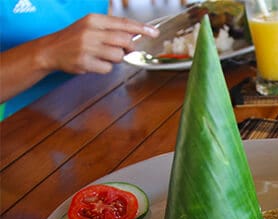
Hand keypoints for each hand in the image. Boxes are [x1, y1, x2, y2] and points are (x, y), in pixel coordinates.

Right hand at [39, 13, 158, 74]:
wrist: (50, 50)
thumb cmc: (75, 38)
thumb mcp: (91, 27)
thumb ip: (112, 29)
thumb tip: (135, 33)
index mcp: (94, 19)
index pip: (123, 23)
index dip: (141, 28)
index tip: (154, 32)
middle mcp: (90, 31)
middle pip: (124, 40)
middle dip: (130, 47)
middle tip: (128, 50)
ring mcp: (87, 47)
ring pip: (118, 55)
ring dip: (116, 58)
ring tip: (103, 56)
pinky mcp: (84, 62)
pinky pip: (107, 68)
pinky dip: (105, 68)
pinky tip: (94, 63)